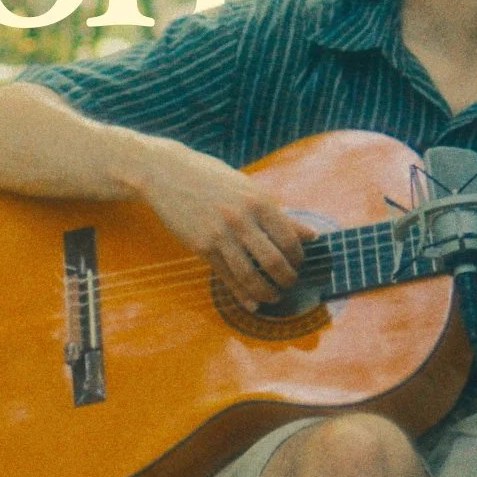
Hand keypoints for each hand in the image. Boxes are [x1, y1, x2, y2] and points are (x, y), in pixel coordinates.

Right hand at [130, 141, 317, 310]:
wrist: (166, 173)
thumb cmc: (210, 177)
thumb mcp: (247, 188)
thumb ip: (278, 213)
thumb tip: (311, 235)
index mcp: (258, 201)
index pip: (288, 239)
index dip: (298, 257)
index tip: (299, 263)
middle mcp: (241, 219)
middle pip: (273, 261)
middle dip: (287, 278)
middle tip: (290, 283)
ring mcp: (220, 235)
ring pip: (250, 275)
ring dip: (266, 291)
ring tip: (274, 296)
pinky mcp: (201, 247)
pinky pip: (226, 277)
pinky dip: (242, 294)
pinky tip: (252, 303)